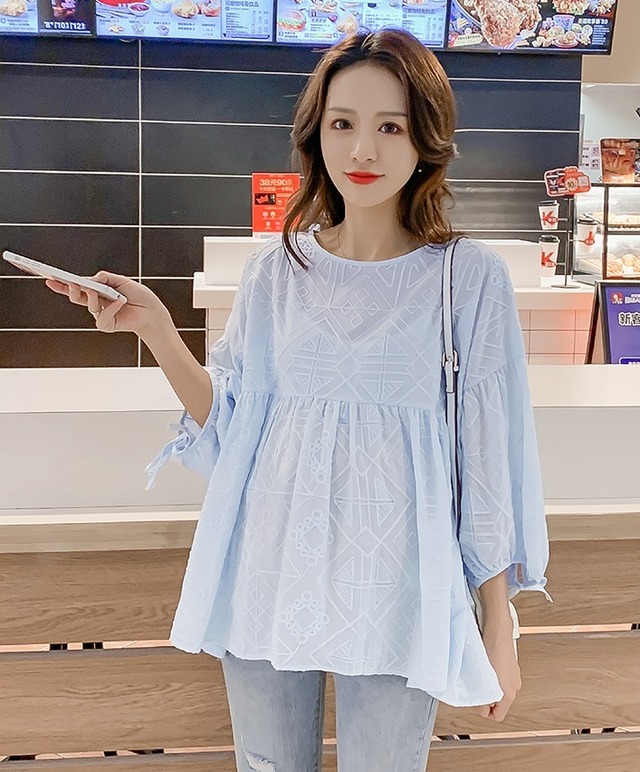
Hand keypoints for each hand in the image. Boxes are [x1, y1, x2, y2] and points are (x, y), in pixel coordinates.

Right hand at [45, 271, 170, 337]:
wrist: (152, 311)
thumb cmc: (138, 295)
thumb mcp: (121, 281)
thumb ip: (105, 278)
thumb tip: (90, 280)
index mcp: (97, 292)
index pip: (76, 287)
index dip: (62, 284)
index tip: (48, 277)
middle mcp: (96, 303)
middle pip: (76, 297)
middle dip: (71, 289)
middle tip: (70, 282)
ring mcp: (100, 315)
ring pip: (89, 305)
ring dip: (93, 297)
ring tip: (98, 291)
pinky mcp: (106, 325)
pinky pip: (103, 317)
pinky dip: (112, 308)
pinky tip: (120, 302)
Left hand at [475, 623, 521, 721]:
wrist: (498, 631)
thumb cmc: (492, 652)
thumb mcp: (484, 681)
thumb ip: (482, 698)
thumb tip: (480, 708)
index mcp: (510, 694)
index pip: (498, 716)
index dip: (485, 712)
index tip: (476, 704)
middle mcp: (515, 686)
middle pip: (499, 702)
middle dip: (487, 698)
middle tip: (476, 688)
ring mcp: (514, 674)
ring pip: (500, 689)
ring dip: (489, 686)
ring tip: (479, 675)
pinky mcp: (511, 664)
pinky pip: (501, 677)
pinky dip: (493, 675)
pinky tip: (485, 667)